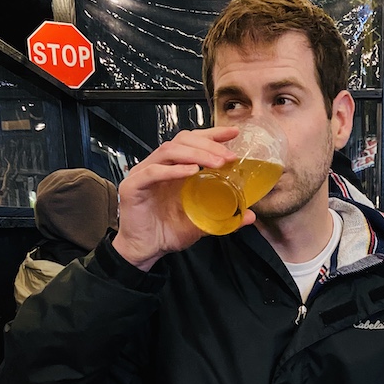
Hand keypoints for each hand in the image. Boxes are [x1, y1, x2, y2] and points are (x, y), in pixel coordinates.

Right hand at [113, 126, 255, 270]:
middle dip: (208, 145)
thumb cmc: (168, 232)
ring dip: (195, 154)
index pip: (192, 141)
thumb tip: (250, 215)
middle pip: (181, 140)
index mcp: (174, 168)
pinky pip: (152, 172)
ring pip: (169, 151)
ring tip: (216, 163)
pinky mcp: (132, 187)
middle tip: (229, 156)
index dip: (213, 134)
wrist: (145, 251)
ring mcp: (143, 174)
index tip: (234, 133)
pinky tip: (191, 172)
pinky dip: (173, 170)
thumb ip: (223, 216)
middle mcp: (158, 166)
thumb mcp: (202, 222)